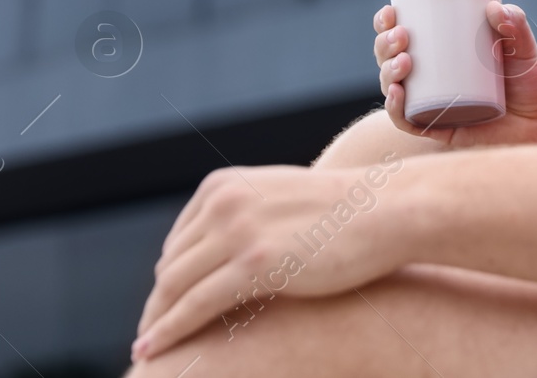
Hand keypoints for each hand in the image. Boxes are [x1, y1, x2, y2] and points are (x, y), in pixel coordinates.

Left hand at [131, 163, 402, 361]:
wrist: (389, 211)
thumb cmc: (347, 214)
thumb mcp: (283, 204)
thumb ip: (251, 218)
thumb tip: (231, 251)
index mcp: (226, 185)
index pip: (179, 240)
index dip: (169, 278)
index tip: (166, 307)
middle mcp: (224, 202)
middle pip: (171, 265)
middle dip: (160, 303)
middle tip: (153, 335)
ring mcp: (238, 231)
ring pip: (174, 286)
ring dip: (156, 320)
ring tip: (147, 349)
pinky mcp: (254, 263)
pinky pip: (194, 305)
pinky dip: (166, 331)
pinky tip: (149, 351)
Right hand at [374, 0, 536, 147]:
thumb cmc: (529, 81)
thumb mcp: (523, 48)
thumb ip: (515, 25)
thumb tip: (495, 7)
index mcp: (440, 51)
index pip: (402, 34)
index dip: (386, 24)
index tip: (391, 11)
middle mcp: (429, 77)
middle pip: (389, 58)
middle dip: (385, 44)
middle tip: (402, 36)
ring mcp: (430, 103)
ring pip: (392, 87)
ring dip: (388, 72)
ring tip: (405, 61)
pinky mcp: (437, 128)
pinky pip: (406, 121)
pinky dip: (394, 109)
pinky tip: (397, 93)